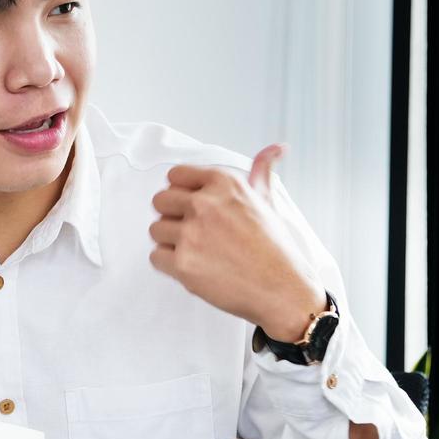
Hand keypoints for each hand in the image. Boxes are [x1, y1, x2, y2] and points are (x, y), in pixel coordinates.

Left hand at [149, 144, 324, 340]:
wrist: (283, 290)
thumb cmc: (276, 248)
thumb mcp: (268, 201)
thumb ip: (261, 171)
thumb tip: (277, 148)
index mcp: (224, 182)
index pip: (176, 175)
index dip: (183, 193)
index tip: (196, 208)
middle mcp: (205, 203)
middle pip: (160, 200)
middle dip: (173, 216)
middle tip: (196, 232)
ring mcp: (192, 234)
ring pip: (156, 229)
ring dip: (171, 241)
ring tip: (199, 251)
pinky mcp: (183, 264)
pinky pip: (155, 257)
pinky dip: (170, 265)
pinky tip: (195, 266)